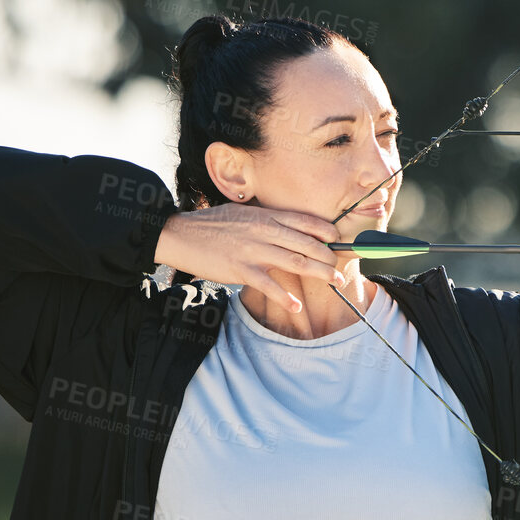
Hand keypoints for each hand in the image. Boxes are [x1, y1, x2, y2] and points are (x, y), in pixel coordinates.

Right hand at [154, 204, 345, 312]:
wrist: (179, 234)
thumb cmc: (211, 224)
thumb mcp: (242, 213)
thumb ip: (265, 219)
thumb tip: (285, 226)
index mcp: (265, 215)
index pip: (305, 221)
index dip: (326, 231)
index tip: (338, 241)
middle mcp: (264, 230)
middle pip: (307, 243)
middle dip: (328, 256)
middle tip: (340, 267)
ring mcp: (254, 250)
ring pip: (295, 262)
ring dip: (319, 273)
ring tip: (335, 282)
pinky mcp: (241, 269)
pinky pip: (269, 285)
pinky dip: (285, 297)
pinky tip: (297, 306)